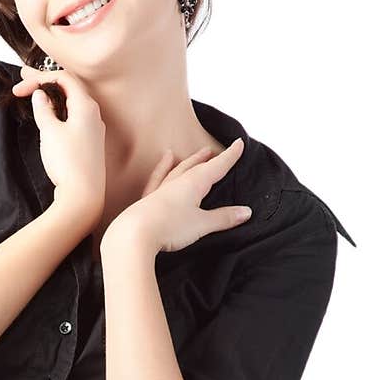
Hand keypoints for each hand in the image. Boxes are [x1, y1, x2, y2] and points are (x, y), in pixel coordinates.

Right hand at [11, 64, 105, 230]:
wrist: (84, 196)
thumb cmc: (68, 163)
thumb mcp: (50, 131)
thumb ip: (44, 109)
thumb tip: (41, 95)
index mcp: (86, 106)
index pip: (63, 78)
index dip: (39, 78)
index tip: (19, 89)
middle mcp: (93, 114)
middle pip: (68, 88)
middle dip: (45, 81)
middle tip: (23, 76)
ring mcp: (93, 129)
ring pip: (71, 103)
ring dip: (51, 96)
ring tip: (34, 92)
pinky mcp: (90, 142)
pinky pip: (74, 117)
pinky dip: (59, 110)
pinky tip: (49, 114)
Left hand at [105, 139, 250, 254]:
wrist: (134, 235)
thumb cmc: (169, 227)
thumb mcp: (202, 224)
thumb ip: (224, 218)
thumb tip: (245, 211)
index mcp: (193, 184)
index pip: (217, 167)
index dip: (229, 156)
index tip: (238, 144)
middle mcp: (177, 183)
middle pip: (196, 166)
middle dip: (207, 159)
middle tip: (215, 150)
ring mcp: (160, 191)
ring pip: (176, 171)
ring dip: (186, 162)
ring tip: (190, 155)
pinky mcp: (146, 201)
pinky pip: (156, 180)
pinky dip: (161, 170)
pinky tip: (163, 164)